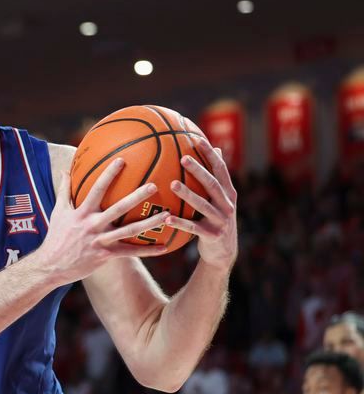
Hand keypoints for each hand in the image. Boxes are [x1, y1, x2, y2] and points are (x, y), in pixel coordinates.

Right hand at [39, 159, 170, 285]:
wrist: (50, 266)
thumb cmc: (55, 237)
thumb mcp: (57, 212)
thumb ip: (64, 190)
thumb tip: (64, 170)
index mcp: (82, 212)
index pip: (97, 189)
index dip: (109, 174)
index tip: (122, 160)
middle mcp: (92, 225)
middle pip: (118, 208)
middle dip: (136, 196)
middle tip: (154, 185)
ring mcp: (100, 240)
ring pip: (129, 231)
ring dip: (149, 223)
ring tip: (167, 215)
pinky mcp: (105, 255)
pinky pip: (130, 252)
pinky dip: (148, 251)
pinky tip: (164, 247)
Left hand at [166, 138, 237, 271]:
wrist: (223, 253)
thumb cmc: (215, 220)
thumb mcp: (220, 200)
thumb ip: (217, 178)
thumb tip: (217, 148)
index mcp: (228, 193)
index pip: (221, 170)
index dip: (211, 155)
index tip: (198, 140)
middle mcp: (227, 205)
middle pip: (213, 184)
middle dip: (199, 170)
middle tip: (183, 158)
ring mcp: (221, 220)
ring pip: (203, 205)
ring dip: (187, 194)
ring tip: (172, 184)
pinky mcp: (212, 236)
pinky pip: (193, 228)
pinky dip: (180, 223)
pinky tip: (166, 218)